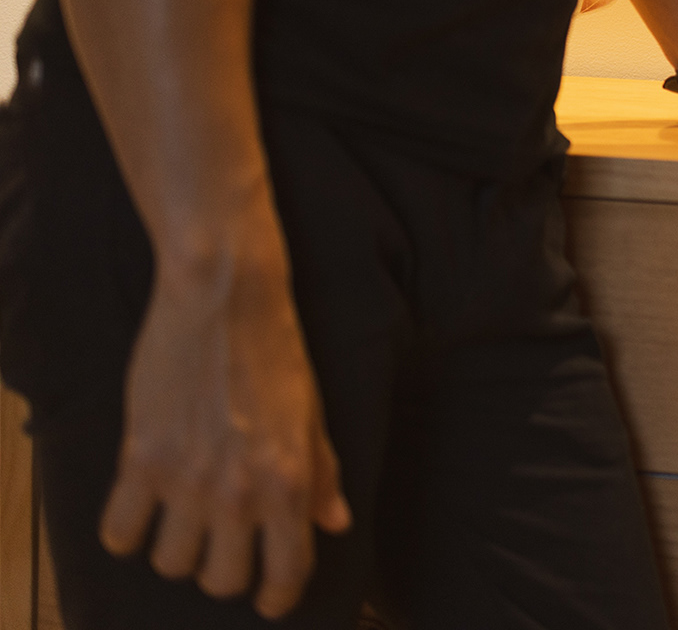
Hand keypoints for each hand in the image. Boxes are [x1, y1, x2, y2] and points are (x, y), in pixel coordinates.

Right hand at [101, 221, 350, 618]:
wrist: (225, 299)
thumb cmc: (277, 351)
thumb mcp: (313, 413)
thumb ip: (323, 475)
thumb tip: (335, 524)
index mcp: (289, 482)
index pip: (285, 573)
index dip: (278, 596)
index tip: (269, 600)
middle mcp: (238, 491)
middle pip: (221, 580)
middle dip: (226, 571)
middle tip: (225, 546)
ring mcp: (185, 479)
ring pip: (170, 563)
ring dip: (178, 550)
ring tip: (184, 520)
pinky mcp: (140, 458)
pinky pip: (119, 532)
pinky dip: (127, 531)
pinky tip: (141, 509)